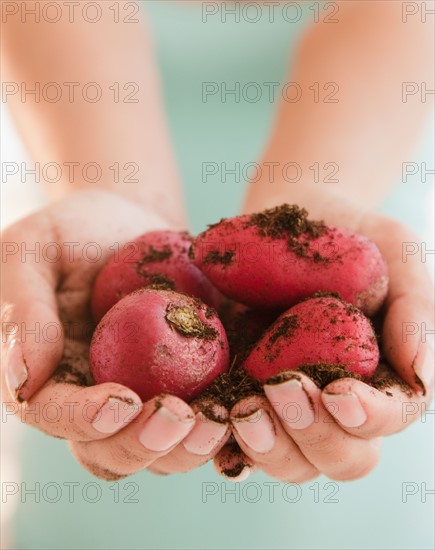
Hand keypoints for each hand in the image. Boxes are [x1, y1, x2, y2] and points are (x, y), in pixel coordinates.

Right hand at [1, 189, 230, 479]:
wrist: (133, 223)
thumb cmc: (76, 231)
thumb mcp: (33, 251)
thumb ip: (23, 309)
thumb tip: (23, 380)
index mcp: (49, 375)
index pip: (55, 415)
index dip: (84, 420)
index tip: (122, 401)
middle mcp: (95, 399)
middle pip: (110, 452)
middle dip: (141, 445)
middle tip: (177, 416)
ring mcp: (143, 397)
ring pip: (160, 451)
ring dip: (187, 448)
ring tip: (216, 420)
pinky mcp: (186, 386)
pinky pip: (202, 423)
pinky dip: (223, 430)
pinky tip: (243, 410)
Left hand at [213, 197, 433, 481]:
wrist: (290, 214)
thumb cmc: (352, 232)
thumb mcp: (397, 254)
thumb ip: (416, 311)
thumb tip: (420, 376)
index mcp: (381, 379)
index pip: (385, 421)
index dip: (367, 418)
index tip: (337, 391)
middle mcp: (335, 404)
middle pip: (338, 458)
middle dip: (313, 436)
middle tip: (283, 388)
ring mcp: (287, 405)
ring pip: (287, 461)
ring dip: (267, 446)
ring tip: (243, 409)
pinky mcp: (243, 391)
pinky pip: (233, 439)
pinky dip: (221, 441)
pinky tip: (210, 418)